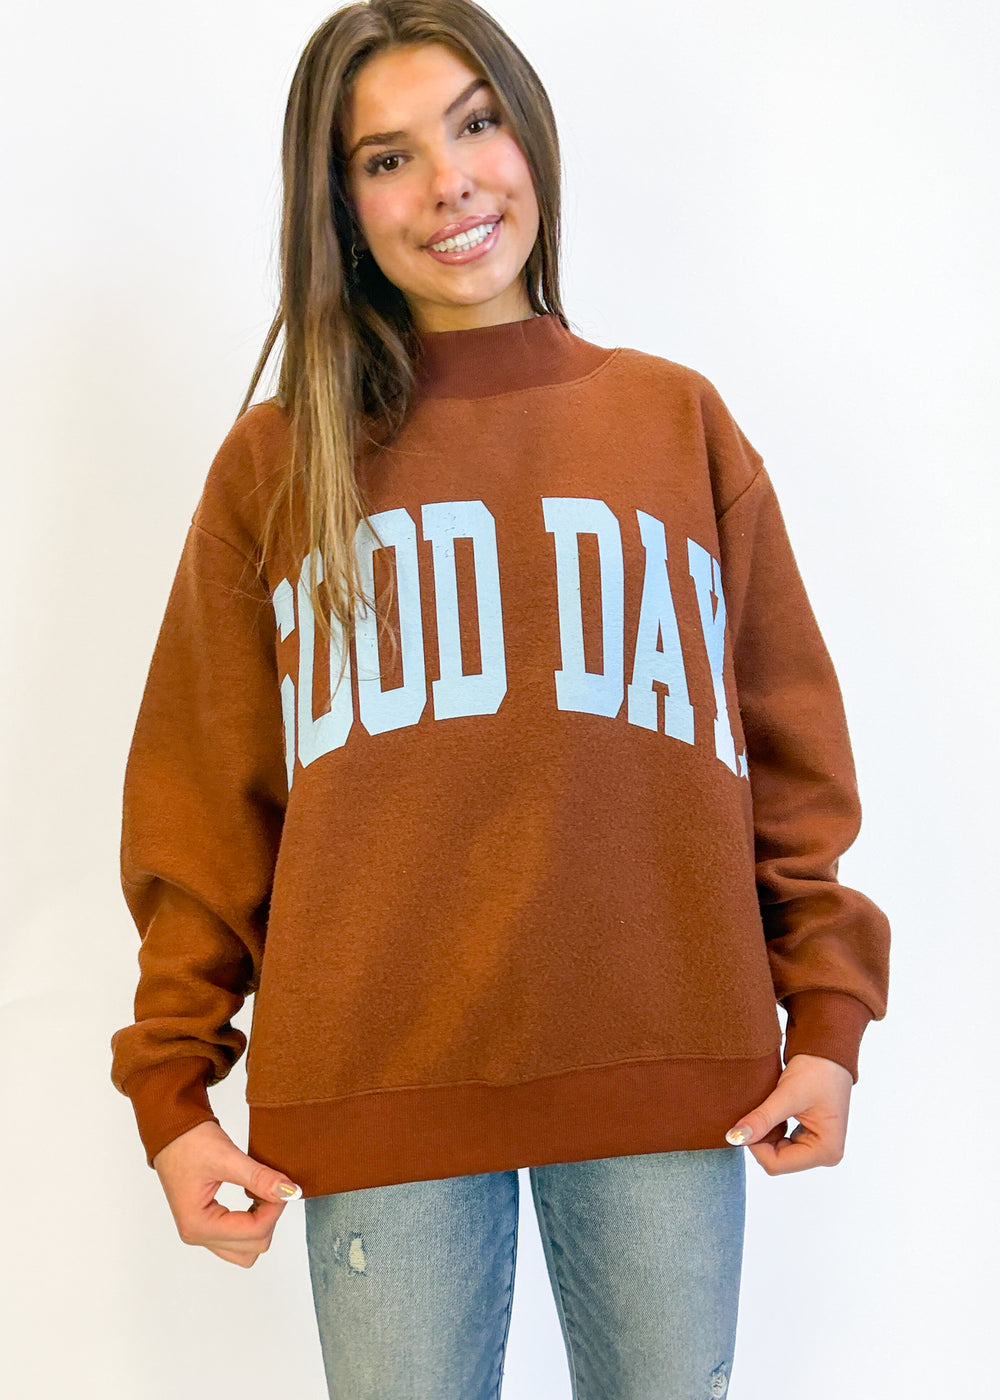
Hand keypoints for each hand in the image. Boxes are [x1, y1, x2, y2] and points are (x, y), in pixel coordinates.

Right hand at [152, 1119, 302, 1266]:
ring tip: (261, 1192)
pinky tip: (254, 1196)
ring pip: (246, 1250)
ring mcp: (200, 1233)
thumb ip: (259, 1178)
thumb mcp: (228, 1157)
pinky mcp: (206, 1225)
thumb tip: (290, 1192)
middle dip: (269, 1218)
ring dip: (261, 1224)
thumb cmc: (189, 1142)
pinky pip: (237, 1239)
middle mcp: (197, 1235)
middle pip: (252, 1248)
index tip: (284, 1185)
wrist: (171, 1131)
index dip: (275, 1208)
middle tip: (272, 1187)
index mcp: (198, 1224)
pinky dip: (252, 1222)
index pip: (254, 1232)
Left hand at [725, 1053, 852, 1174]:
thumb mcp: (786, 1095)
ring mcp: (820, 1149)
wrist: (827, 1053)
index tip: (748, 1120)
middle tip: (759, 1111)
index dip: (755, 1144)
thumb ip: (761, 1119)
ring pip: (778, 1154)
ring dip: (767, 1133)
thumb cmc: (815, 1071)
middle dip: (762, 1139)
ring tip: (770, 1108)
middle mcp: (826, 1155)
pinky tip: (775, 1112)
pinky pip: (784, 1145)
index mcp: (826, 1150)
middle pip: (777, 1161)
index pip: (776, 1164)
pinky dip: (774, 1130)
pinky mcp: (813, 1140)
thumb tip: (734, 1138)